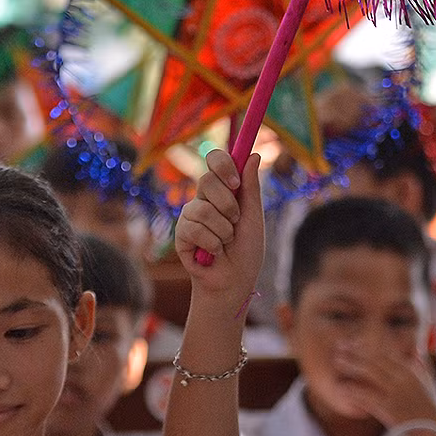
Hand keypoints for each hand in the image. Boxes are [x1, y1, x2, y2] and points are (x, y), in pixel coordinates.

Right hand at [175, 149, 263, 305]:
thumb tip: (254, 155)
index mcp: (223, 189)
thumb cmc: (247, 249)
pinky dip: (212, 244)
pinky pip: (194, 229)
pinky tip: (213, 253)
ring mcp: (190, 214)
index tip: (235, 182)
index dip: (222, 165)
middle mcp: (204, 198)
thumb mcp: (253, 216)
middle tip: (235, 222)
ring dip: (223, 230)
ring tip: (226, 242)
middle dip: (228, 204)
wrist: (235, 280)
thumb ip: (251, 187)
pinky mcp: (181, 233)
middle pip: (206, 180)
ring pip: (203, 209)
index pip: (215, 160)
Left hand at [332, 346, 435, 430]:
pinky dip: (352, 391)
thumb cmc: (426, 413)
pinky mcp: (390, 408)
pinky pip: (366, 396)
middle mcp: (403, 379)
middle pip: (375, 360)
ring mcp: (396, 393)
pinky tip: (341, 388)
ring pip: (369, 373)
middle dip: (355, 352)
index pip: (385, 355)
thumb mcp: (421, 387)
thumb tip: (413, 357)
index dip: (367, 348)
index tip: (353, 343)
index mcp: (410, 373)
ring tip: (337, 361)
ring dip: (351, 365)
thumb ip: (414, 371)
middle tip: (339, 347)